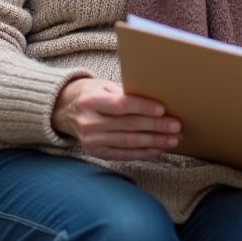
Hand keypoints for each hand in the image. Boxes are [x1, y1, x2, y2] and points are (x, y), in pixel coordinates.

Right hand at [52, 78, 181, 160]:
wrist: (65, 110)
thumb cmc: (92, 94)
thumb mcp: (104, 86)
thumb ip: (126, 92)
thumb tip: (157, 98)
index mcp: (92, 100)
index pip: (121, 105)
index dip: (143, 107)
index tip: (163, 109)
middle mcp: (89, 122)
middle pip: (129, 125)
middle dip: (156, 126)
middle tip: (176, 126)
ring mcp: (92, 140)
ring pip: (129, 142)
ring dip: (154, 142)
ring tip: (173, 139)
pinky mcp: (96, 152)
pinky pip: (124, 154)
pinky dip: (144, 153)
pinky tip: (158, 149)